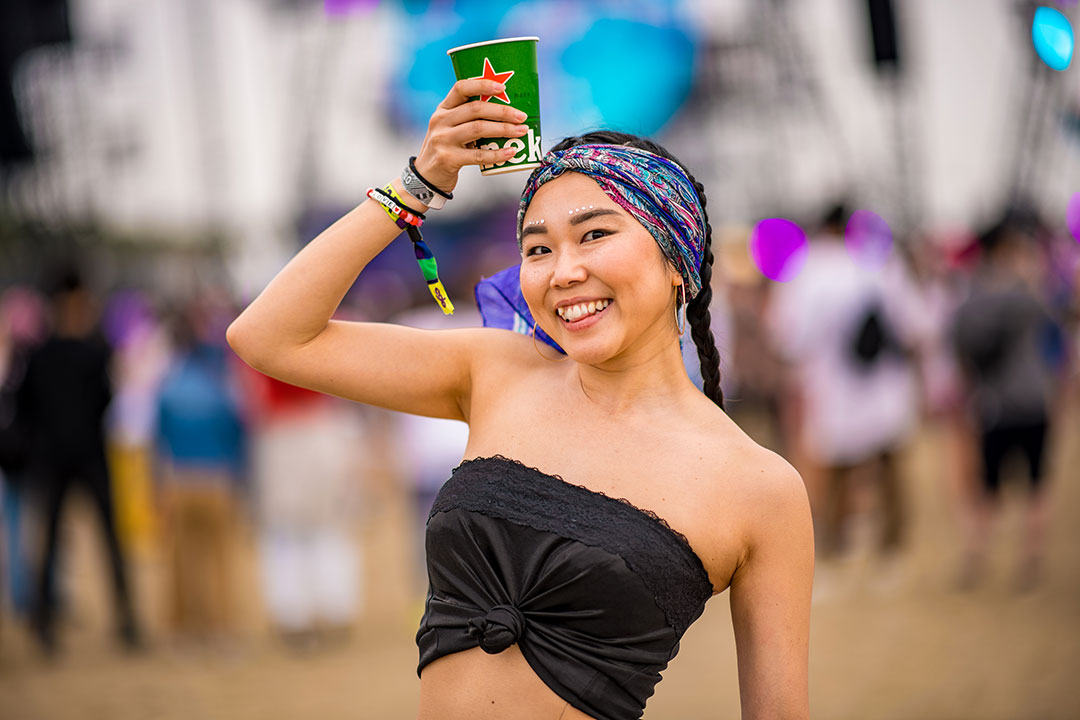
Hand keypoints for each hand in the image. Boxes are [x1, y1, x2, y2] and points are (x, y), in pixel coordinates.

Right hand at [413, 77, 529, 192]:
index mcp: (443, 109)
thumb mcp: (450, 129)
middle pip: (476, 109)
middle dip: (502, 111)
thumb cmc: (447, 150)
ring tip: (521, 132)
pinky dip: (497, 154)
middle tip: (521, 117)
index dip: (483, 85)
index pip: (461, 88)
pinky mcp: (447, 158)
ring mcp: (442, 139)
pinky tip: (510, 152)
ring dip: (504, 129)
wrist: (426, 177)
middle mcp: (441, 121)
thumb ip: (468, 119)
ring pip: (478, 129)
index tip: (503, 88)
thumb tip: (507, 114)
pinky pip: (478, 155)